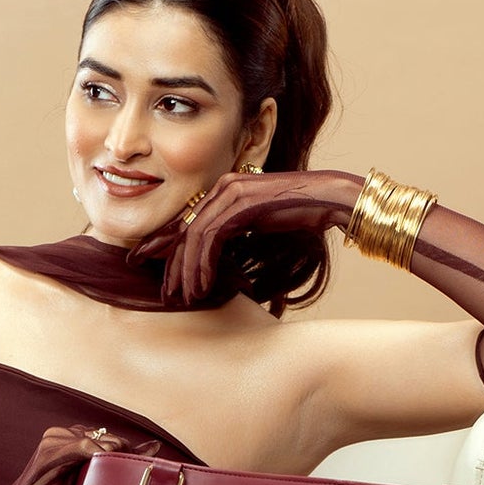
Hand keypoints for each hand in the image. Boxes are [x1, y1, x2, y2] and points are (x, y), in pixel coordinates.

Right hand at [0, 424, 157, 484]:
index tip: (145, 476)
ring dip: (117, 460)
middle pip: (111, 438)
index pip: (111, 439)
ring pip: (102, 440)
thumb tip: (151, 453)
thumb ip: (111, 470)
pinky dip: (101, 457)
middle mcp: (61, 436)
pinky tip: (107, 474)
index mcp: (69, 442)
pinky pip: (85, 447)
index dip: (129, 457)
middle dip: (126, 459)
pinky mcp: (50, 455)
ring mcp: (54, 443)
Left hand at [125, 168, 365, 305]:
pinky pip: (210, 239)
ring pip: (194, 237)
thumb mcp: (259, 224)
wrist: (329, 199)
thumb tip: (218, 255)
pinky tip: (203, 286)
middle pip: (185, 229)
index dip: (166, 245)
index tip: (154, 268)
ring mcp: (231, 193)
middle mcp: (223, 187)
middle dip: (172, 264)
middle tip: (166, 292)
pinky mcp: (240, 204)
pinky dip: (204, 265)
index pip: (188, 220)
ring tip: (186, 297)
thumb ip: (236, 231)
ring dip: (188, 271)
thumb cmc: (303, 213)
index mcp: (226, 190)